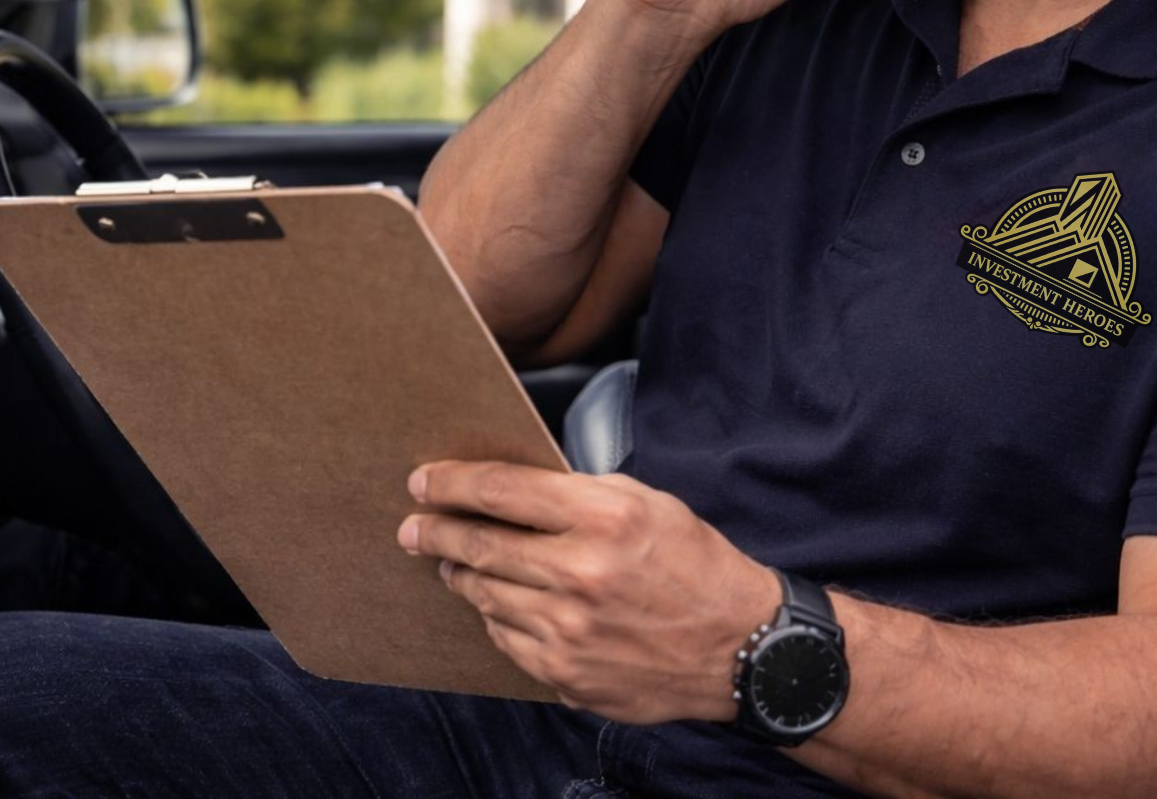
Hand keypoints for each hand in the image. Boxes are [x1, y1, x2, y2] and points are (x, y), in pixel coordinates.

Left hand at [397, 460, 779, 723]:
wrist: (744, 648)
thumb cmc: (695, 565)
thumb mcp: (646, 503)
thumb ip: (578, 494)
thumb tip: (508, 489)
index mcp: (604, 518)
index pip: (500, 490)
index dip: (450, 484)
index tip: (422, 482)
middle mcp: (582, 573)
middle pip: (479, 545)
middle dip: (435, 531)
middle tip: (411, 526)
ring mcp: (571, 631)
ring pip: (484, 594)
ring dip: (459, 575)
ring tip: (449, 563)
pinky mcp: (568, 674)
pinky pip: (506, 638)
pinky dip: (495, 616)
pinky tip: (496, 602)